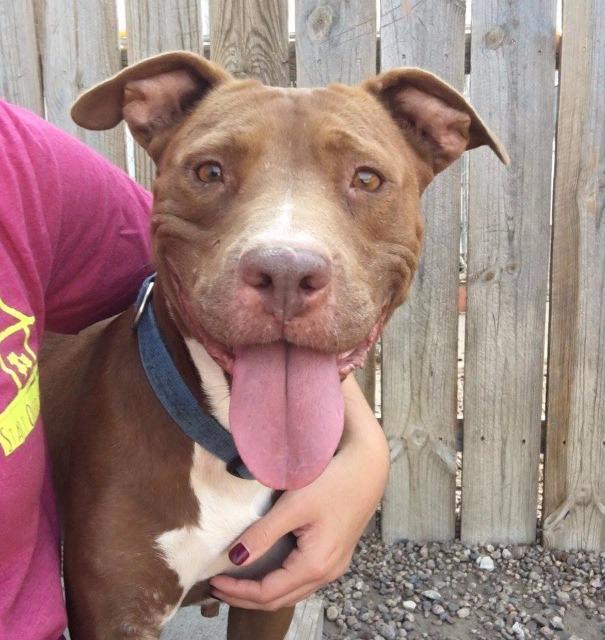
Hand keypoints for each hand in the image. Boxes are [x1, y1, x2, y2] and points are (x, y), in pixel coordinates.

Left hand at [209, 376, 388, 610]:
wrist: (369, 466)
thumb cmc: (333, 482)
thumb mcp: (294, 506)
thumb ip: (263, 534)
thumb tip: (235, 558)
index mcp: (315, 565)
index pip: (268, 593)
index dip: (238, 591)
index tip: (212, 581)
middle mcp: (327, 573)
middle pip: (281, 599)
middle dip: (247, 597)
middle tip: (218, 588)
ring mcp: (334, 565)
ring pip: (293, 591)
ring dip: (263, 591)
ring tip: (237, 581)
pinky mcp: (336, 553)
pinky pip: (303, 579)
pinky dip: (280, 580)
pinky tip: (267, 569)